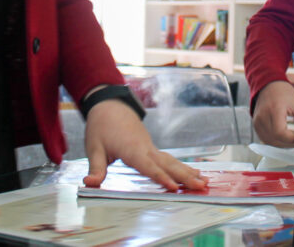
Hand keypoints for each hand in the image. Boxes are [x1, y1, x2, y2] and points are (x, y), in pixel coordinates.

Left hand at [82, 99, 205, 190]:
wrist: (110, 105)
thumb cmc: (101, 126)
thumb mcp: (94, 147)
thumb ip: (96, 168)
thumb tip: (89, 183)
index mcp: (131, 149)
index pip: (148, 167)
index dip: (161, 178)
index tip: (174, 187)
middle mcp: (145, 148)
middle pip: (168, 164)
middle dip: (185, 176)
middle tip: (201, 186)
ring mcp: (150, 147)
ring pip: (172, 161)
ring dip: (188, 172)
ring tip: (204, 182)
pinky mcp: (151, 147)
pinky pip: (169, 159)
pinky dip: (182, 167)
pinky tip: (192, 173)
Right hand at [252, 80, 293, 147]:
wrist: (267, 85)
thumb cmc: (283, 92)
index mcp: (273, 110)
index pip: (280, 133)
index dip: (293, 138)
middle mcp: (262, 118)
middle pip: (276, 140)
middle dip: (291, 142)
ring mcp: (257, 123)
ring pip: (272, 143)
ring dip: (284, 143)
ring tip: (293, 134)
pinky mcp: (256, 127)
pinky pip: (267, 140)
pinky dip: (277, 141)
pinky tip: (285, 134)